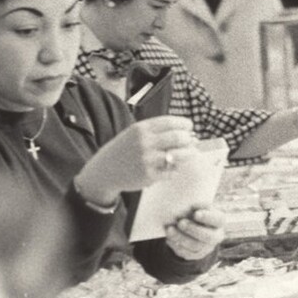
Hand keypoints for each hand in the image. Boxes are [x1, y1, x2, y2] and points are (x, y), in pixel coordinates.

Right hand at [75, 115, 195, 205]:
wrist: (105, 171)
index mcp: (141, 128)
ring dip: (188, 154)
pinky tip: (174, 166)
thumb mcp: (135, 133)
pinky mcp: (149, 176)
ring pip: (178, 155)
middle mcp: (144, 142)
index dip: (184, 123)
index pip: (170, 121)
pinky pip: (171, 171)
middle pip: (178, 137)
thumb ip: (156, 130)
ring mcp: (147, 160)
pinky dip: (176, 169)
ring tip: (191, 153)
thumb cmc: (124, 150)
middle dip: (189, 139)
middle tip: (192, 140)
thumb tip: (186, 132)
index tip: (190, 126)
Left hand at [165, 206, 224, 261]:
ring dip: (181, 238)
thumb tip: (187, 203)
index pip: (219, 220)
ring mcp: (206, 247)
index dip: (208, 217)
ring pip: (195, 246)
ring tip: (170, 230)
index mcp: (219, 221)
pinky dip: (176, 244)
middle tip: (181, 222)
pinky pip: (186, 252)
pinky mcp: (194, 254)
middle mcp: (216, 236)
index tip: (196, 214)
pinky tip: (169, 238)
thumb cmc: (195, 210)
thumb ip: (195, 204)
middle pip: (208, 237)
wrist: (191, 226)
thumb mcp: (198, 206)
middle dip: (193, 230)